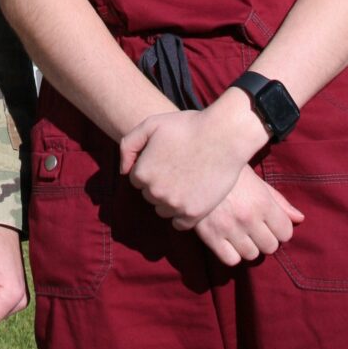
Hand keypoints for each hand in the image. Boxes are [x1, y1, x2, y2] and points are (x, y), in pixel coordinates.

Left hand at [119, 95, 266, 226]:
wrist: (224, 136)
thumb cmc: (187, 127)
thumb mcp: (151, 124)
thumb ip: (129, 145)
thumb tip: (123, 171)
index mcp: (142, 173)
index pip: (137, 179)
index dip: (151, 166)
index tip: (166, 157)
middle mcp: (155, 192)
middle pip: (150, 195)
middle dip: (159, 183)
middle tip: (178, 167)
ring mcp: (175, 205)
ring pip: (163, 210)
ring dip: (170, 199)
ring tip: (186, 180)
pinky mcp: (194, 214)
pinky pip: (179, 223)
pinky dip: (182, 214)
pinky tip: (190, 198)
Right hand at [193, 168, 304, 267]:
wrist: (191, 165)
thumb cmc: (226, 168)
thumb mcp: (254, 178)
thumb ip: (277, 200)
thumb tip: (300, 218)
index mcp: (262, 201)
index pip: (286, 232)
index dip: (280, 228)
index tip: (270, 222)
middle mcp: (248, 218)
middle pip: (270, 246)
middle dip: (265, 238)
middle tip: (254, 228)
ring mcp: (229, 229)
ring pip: (252, 255)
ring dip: (248, 246)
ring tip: (240, 233)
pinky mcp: (211, 236)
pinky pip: (231, 260)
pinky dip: (231, 253)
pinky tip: (227, 239)